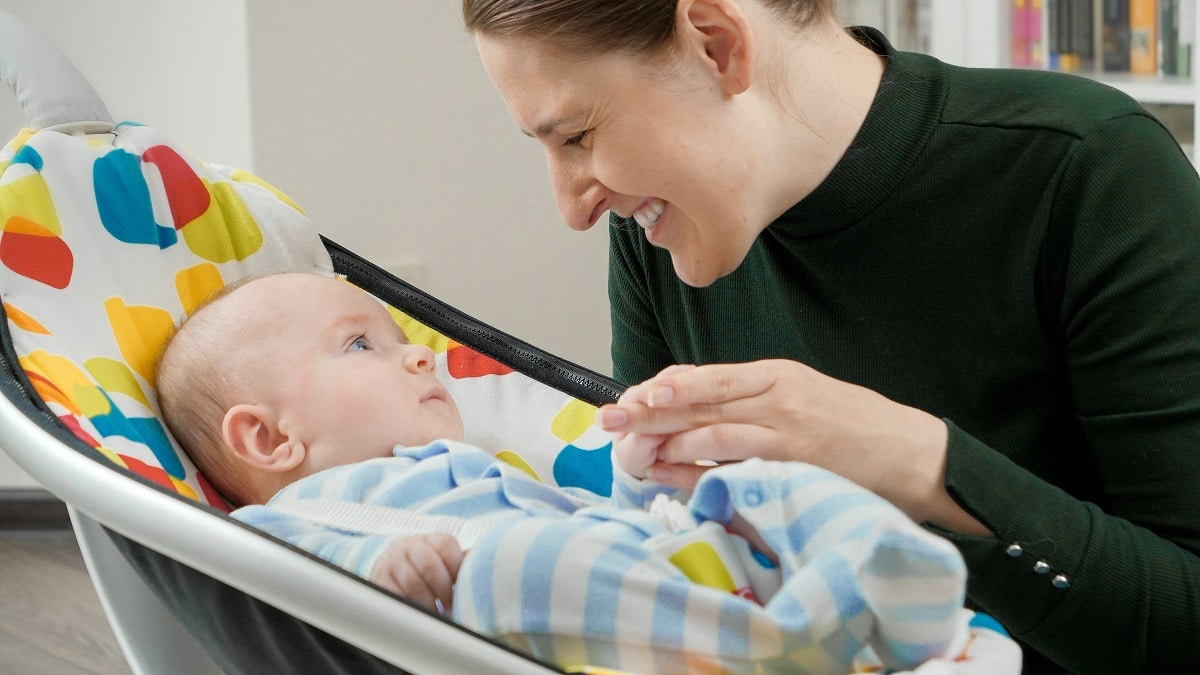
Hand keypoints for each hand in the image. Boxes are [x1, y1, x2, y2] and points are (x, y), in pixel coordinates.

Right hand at [370, 533, 463, 612]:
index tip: (458, 585)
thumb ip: (461, 561)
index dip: (455, 567)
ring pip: (412, 580)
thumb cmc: (425, 568)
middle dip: (442, 588)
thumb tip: (485, 562)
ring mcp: (392, 561)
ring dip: (426, 600)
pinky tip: (417, 611)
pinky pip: (394, 593)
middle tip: (448, 603)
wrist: (389, 569)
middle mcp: (410, 546)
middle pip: (429, 563)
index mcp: (430, 539)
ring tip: (434, 611)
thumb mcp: (443, 560)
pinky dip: (408, 604)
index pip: (445, 545)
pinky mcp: (379, 579)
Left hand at [598, 360, 988, 534]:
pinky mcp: (796, 465)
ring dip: (665, 442)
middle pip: (697, 400)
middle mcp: (777, 396)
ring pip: (710, 430)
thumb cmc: (857, 427)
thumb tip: (691, 406)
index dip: (660, 387)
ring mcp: (786, 431)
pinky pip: (734, 467)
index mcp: (776, 374)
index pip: (704, 376)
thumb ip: (751, 399)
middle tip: (609, 420)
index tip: (627, 396)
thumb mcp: (802, 395)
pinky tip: (670, 474)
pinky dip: (697, 471)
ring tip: (630, 451)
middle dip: (647, 411)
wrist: (915, 454)